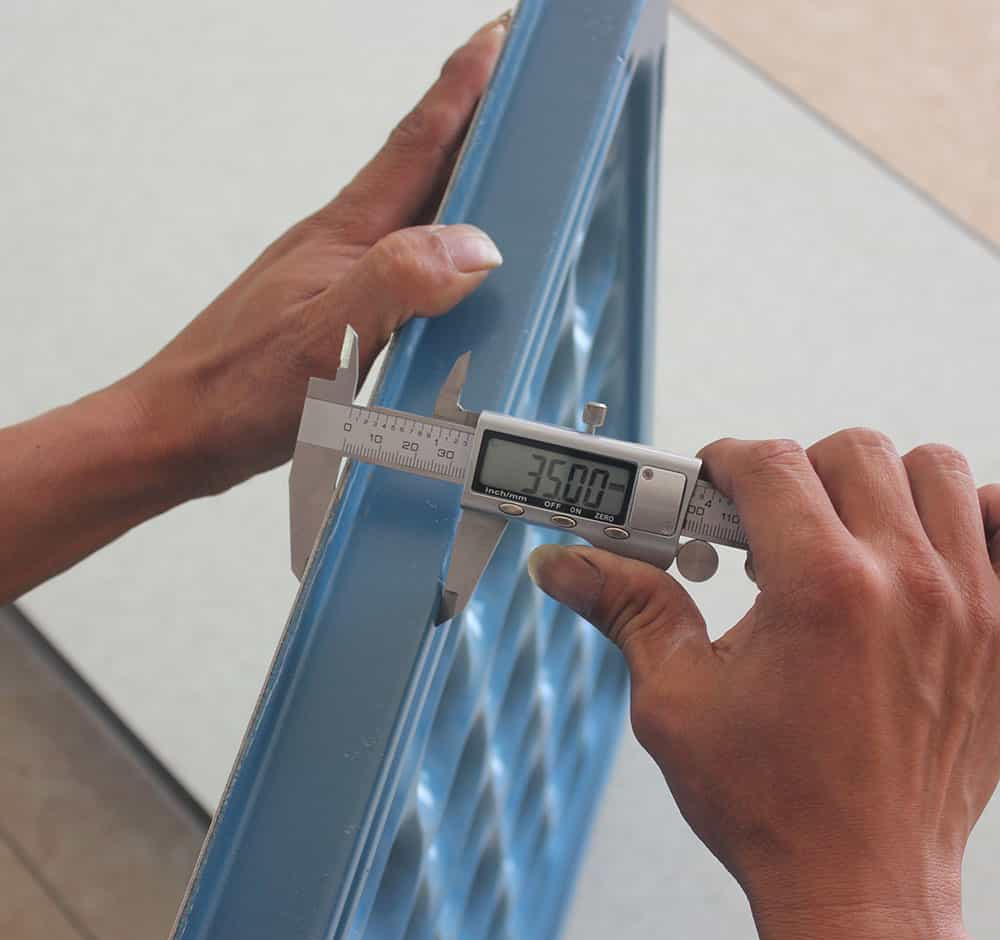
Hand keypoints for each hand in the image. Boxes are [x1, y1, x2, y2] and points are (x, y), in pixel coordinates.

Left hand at [122, 14, 508, 497]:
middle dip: (474, 118)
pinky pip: (405, 264)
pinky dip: (439, 248)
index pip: (419, 141)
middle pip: (422, 164)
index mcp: (347, 233)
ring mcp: (338, 277)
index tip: (503, 37)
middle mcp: (345, 244)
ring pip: (414, 214)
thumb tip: (476, 246)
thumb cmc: (239, 391)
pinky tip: (451, 267)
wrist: (179, 432)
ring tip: (498, 163)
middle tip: (516, 87)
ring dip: (458, 179)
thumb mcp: (327, 339)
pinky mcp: (338, 313)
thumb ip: (398, 284)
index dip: (466, 87)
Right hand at [529, 430, 999, 939]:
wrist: (861, 886)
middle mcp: (907, 582)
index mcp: (821, 588)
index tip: (709, 488)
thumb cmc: (772, 806)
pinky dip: (966, 517)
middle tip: (764, 523)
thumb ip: (628, 608)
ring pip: (933, 470)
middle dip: (795, 472)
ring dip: (876, 486)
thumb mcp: (677, 700)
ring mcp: (971, 604)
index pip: (770, 464)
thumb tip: (568, 566)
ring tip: (838, 535)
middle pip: (853, 452)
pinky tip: (920, 552)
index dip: (725, 463)